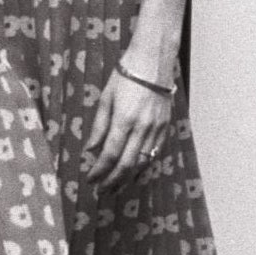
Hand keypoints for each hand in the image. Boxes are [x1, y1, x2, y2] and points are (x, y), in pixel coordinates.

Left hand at [84, 66, 171, 192]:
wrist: (153, 62)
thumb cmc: (125, 77)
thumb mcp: (106, 99)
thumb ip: (99, 127)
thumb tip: (90, 150)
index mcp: (124, 120)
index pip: (110, 154)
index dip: (99, 171)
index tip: (90, 179)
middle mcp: (142, 128)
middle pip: (126, 164)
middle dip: (112, 181)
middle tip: (101, 192)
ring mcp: (156, 129)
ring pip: (142, 163)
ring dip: (127, 179)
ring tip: (115, 189)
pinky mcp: (165, 128)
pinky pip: (154, 154)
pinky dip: (143, 168)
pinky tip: (133, 174)